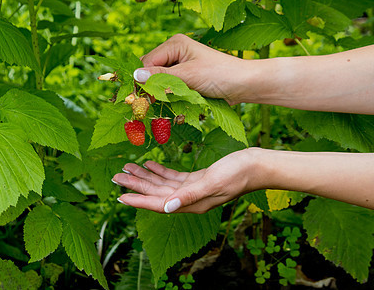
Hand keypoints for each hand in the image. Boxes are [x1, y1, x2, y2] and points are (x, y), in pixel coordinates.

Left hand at [113, 148, 262, 212]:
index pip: (158, 204)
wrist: (256, 165)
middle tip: (116, 176)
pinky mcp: (197, 179)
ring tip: (127, 168)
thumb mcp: (213, 182)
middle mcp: (189, 198)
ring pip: (162, 184)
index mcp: (191, 202)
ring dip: (145, 176)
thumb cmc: (238, 173)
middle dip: (136, 185)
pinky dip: (160, 171)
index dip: (138, 200)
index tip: (120, 197)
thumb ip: (189, 195)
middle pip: (156, 193)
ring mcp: (193, 189)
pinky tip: (149, 164)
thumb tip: (167, 208)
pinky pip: (173, 177)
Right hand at [133, 34, 251, 104]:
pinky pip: (170, 89)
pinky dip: (170, 98)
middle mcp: (175, 53)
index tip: (139, 97)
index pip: (147, 61)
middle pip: (151, 72)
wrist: (244, 85)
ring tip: (162, 107)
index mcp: (175, 44)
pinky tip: (173, 106)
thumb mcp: (188, 75)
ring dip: (161, 95)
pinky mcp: (187, 80)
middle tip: (150, 105)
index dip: (142, 79)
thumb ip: (161, 77)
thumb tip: (135, 76)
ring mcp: (181, 67)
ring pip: (160, 83)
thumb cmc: (219, 74)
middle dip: (151, 88)